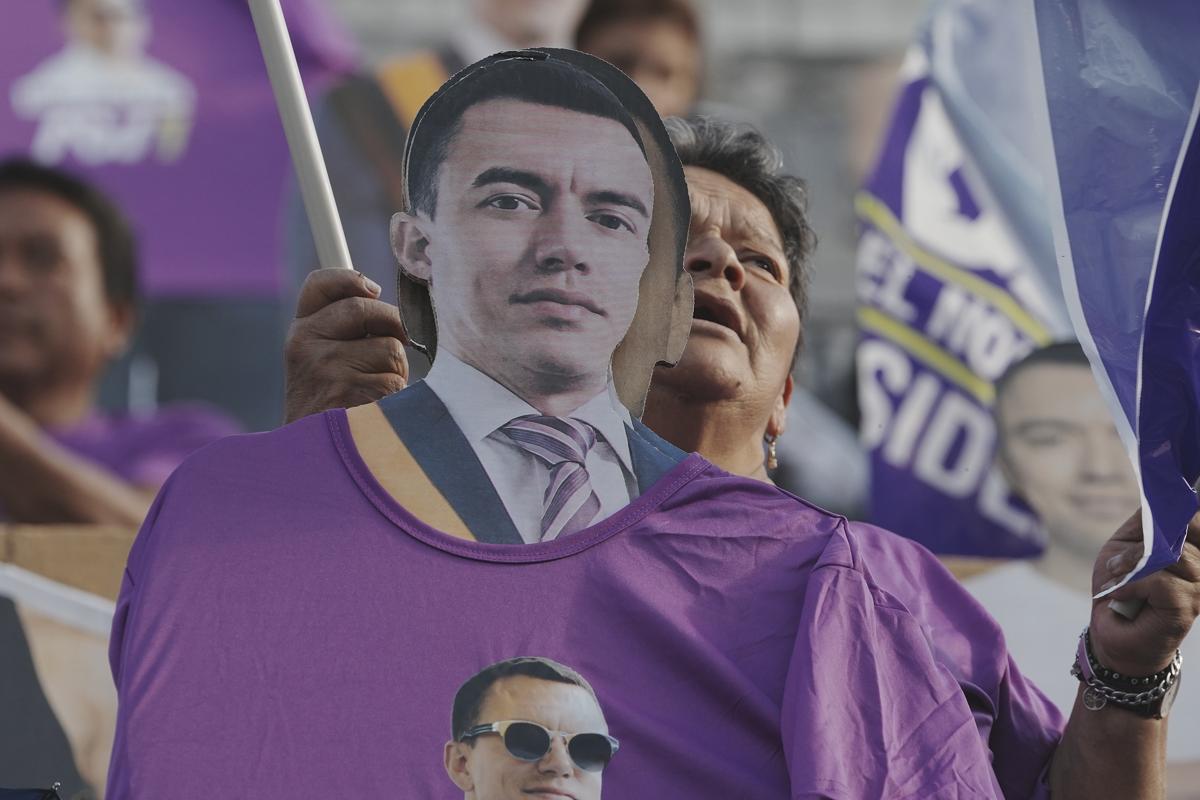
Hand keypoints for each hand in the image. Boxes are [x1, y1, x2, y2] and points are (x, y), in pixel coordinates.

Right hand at [284, 268, 408, 422]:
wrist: (308, 460)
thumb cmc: (328, 408)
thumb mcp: (321, 365)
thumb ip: (344, 330)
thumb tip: (380, 297)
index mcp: (300, 334)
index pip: (319, 285)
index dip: (350, 279)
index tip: (372, 290)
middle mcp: (306, 345)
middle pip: (366, 308)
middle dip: (394, 326)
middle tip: (397, 348)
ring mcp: (326, 369)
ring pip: (390, 348)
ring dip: (397, 371)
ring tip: (378, 392)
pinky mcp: (349, 394)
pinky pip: (395, 381)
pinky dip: (397, 398)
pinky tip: (377, 411)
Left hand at [1089, 509, 1199, 676]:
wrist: (1112, 631)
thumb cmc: (1120, 586)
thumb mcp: (1127, 545)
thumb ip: (1146, 522)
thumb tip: (1158, 493)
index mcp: (1192, 549)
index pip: (1196, 519)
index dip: (1181, 512)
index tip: (1158, 517)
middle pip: (1178, 534)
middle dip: (1139, 547)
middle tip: (1117, 565)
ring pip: (1170, 556)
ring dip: (1133, 566)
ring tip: (1117, 579)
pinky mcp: (1190, 605)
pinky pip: (1161, 581)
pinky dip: (1132, 585)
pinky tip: (1121, 593)